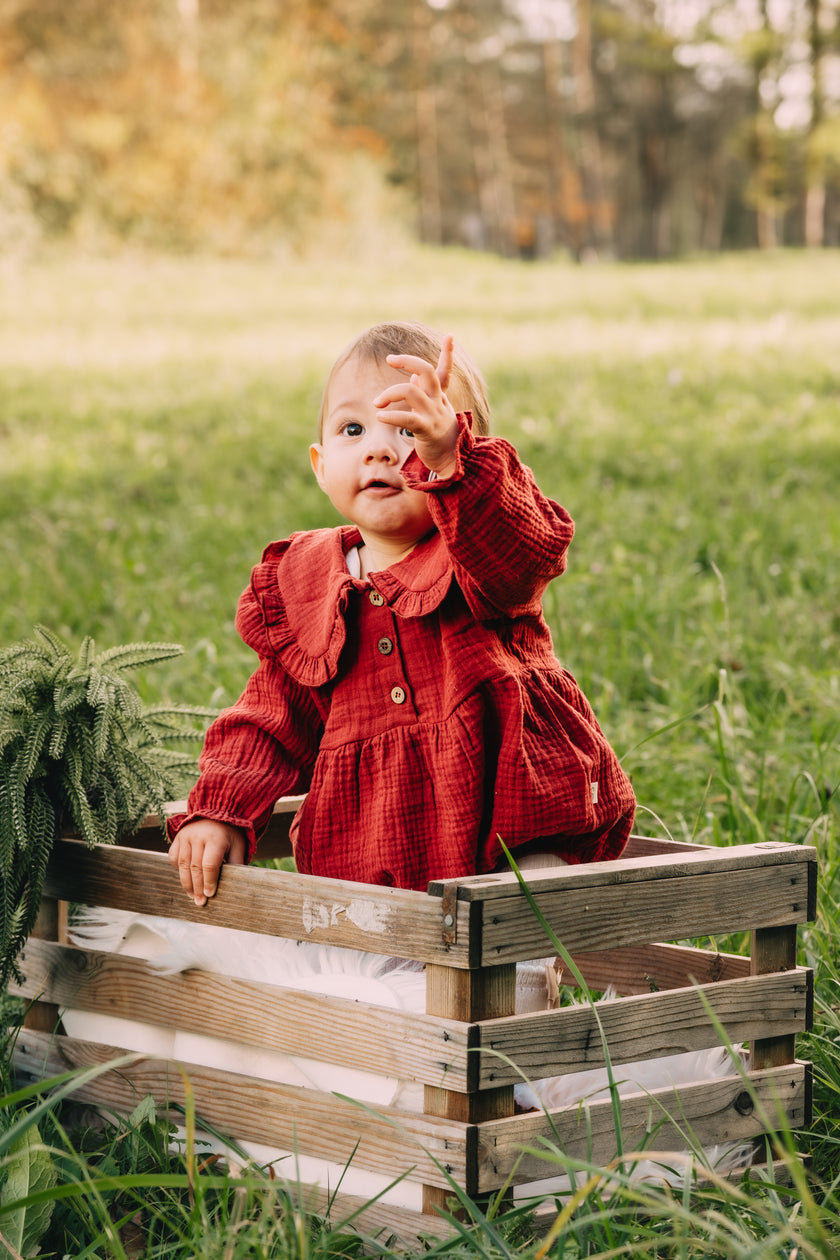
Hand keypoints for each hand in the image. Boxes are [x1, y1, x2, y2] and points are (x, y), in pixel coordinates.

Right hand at [168, 819, 246, 905]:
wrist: (216, 812)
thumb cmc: (229, 834)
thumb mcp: (238, 845)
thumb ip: (236, 863)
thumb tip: (236, 884)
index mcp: (215, 838)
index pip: (209, 864)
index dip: (209, 881)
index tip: (210, 895)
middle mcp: (198, 836)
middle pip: (195, 867)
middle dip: (197, 887)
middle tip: (200, 902)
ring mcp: (185, 836)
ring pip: (182, 865)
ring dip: (186, 883)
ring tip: (192, 895)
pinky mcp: (177, 838)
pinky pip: (173, 858)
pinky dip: (177, 870)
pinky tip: (185, 879)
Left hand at [373, 335, 459, 477]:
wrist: (453, 462)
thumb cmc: (440, 437)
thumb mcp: (434, 412)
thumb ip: (423, 394)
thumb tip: (411, 377)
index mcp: (439, 396)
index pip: (444, 371)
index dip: (448, 354)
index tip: (449, 336)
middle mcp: (438, 401)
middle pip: (426, 370)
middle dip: (407, 360)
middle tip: (390, 359)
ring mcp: (433, 414)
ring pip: (410, 391)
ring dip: (389, 393)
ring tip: (377, 404)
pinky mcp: (427, 430)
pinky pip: (407, 418)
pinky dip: (392, 416)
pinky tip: (380, 417)